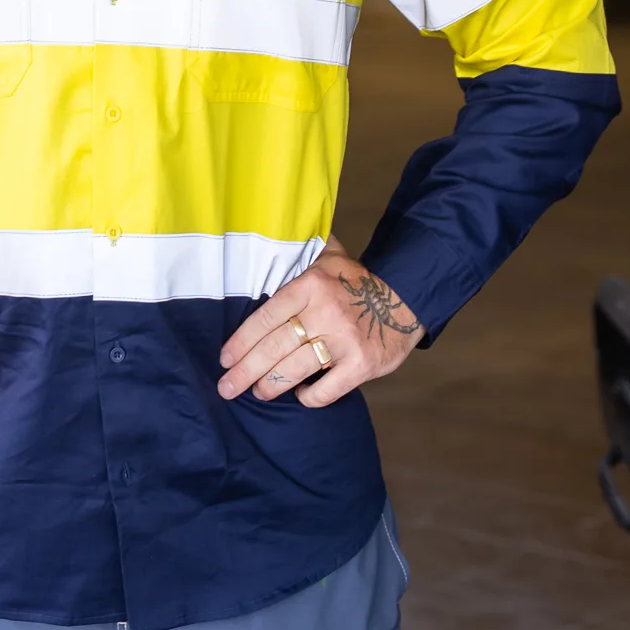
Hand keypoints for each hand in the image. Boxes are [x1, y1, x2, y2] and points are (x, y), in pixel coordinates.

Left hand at [217, 237, 422, 407]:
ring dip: (271, 385)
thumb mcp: (329, 255)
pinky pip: (327, 390)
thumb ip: (300, 249)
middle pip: (275, 347)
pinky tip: (300, 395)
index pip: (266, 316)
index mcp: (311, 284)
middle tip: (227, 388)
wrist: (405, 299)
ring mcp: (345, 340)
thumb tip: (268, 233)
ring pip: (296, 369)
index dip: (241, 341)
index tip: (225, 358)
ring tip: (258, 392)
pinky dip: (309, 397)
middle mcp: (326, 311)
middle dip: (246, 371)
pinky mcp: (362, 365)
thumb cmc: (355, 281)